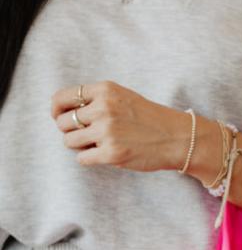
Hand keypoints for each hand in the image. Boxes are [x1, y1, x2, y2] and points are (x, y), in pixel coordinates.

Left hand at [51, 80, 188, 171]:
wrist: (176, 138)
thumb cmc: (149, 119)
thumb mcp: (122, 97)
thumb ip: (96, 100)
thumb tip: (62, 114)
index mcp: (104, 90)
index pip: (62, 98)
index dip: (56, 110)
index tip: (59, 118)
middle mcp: (103, 108)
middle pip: (63, 122)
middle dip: (70, 131)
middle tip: (85, 135)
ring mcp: (107, 132)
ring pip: (69, 141)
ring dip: (78, 146)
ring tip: (95, 145)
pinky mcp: (112, 154)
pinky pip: (82, 158)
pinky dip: (88, 158)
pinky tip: (103, 155)